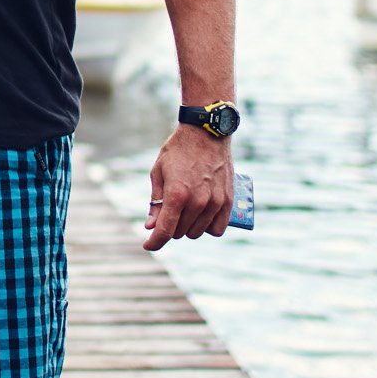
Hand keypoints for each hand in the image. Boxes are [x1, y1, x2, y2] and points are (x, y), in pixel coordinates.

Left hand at [143, 124, 232, 250]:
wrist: (206, 132)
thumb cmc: (178, 150)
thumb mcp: (159, 172)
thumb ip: (156, 202)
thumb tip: (151, 227)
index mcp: (177, 195)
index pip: (165, 231)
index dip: (154, 242)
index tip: (149, 245)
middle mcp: (197, 202)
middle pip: (180, 232)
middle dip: (170, 227)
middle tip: (169, 212)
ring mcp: (214, 202)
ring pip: (197, 232)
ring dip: (188, 227)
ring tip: (185, 211)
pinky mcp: (227, 201)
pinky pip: (218, 228)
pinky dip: (208, 228)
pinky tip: (202, 219)